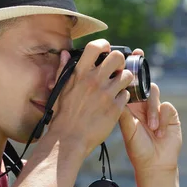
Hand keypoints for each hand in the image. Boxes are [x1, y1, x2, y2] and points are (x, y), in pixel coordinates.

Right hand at [48, 39, 134, 157]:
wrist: (68, 140)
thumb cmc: (61, 116)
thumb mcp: (59, 90)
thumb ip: (63, 69)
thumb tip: (64, 53)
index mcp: (79, 74)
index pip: (96, 47)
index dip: (104, 45)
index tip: (106, 51)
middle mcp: (94, 81)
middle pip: (118, 57)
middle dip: (120, 62)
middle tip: (116, 70)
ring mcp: (106, 94)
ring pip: (127, 76)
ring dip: (125, 79)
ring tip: (118, 87)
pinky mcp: (115, 108)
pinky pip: (127, 95)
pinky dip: (123, 98)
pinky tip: (115, 102)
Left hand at [118, 48, 181, 171]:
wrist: (155, 164)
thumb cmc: (137, 149)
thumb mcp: (128, 129)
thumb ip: (123, 112)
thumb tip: (116, 93)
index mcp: (128, 105)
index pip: (126, 84)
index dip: (126, 70)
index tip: (123, 54)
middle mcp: (142, 104)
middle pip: (144, 81)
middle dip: (142, 69)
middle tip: (139, 54)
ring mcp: (157, 107)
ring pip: (155, 93)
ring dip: (153, 111)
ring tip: (152, 127)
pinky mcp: (170, 114)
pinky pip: (167, 107)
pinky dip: (163, 119)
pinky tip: (160, 132)